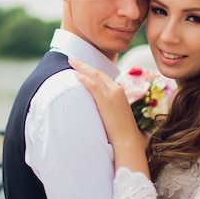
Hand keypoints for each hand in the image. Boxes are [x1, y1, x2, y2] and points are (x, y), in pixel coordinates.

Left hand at [69, 58, 149, 176]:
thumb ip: (107, 105)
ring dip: (82, 67)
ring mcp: (113, 93)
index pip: (103, 76)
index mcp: (120, 90)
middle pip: (98, 72)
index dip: (91, 70)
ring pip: (95, 75)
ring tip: (71, 61)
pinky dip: (84, 78)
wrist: (127, 139)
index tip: (81, 66)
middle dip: (84, 65)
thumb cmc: (121, 130)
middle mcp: (117, 89)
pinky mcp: (107, 100)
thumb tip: (96, 104)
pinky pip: (94, 86)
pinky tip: (76, 75)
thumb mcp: (115, 113)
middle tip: (73, 59)